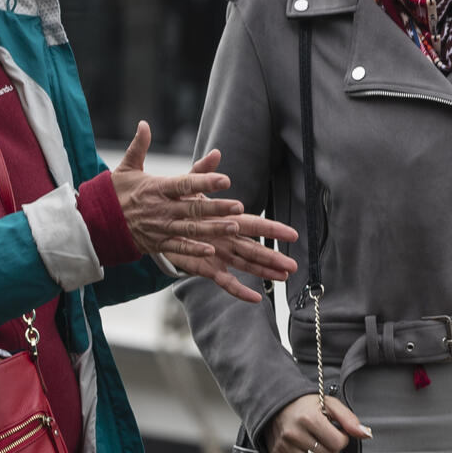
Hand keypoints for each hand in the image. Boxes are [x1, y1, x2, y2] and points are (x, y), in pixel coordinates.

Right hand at [112, 121, 247, 255]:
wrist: (96, 221)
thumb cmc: (115, 192)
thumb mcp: (127, 167)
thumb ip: (140, 146)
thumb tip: (144, 123)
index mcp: (157, 188)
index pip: (184, 183)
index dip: (205, 181)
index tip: (225, 179)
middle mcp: (161, 208)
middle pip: (193, 208)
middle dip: (217, 207)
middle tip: (239, 206)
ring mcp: (160, 227)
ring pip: (190, 229)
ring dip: (213, 229)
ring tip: (234, 228)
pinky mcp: (158, 243)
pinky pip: (178, 248)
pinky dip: (193, 251)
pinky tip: (210, 251)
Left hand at [162, 149, 297, 302]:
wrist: (158, 221)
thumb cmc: (178, 202)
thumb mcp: (189, 185)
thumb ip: (202, 172)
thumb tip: (216, 154)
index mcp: (227, 219)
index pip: (255, 224)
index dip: (273, 229)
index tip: (292, 234)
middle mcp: (228, 238)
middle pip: (255, 248)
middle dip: (274, 257)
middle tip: (294, 265)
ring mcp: (220, 255)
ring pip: (246, 265)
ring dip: (264, 272)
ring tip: (285, 278)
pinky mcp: (207, 268)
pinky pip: (225, 282)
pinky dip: (239, 290)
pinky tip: (256, 299)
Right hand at [264, 394, 371, 452]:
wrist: (277, 405)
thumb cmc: (305, 405)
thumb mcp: (329, 404)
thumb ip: (349, 419)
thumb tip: (366, 434)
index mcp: (308, 418)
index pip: (337, 443)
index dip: (342, 440)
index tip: (337, 434)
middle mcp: (294, 434)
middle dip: (333, 452)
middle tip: (328, 442)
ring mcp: (284, 447)